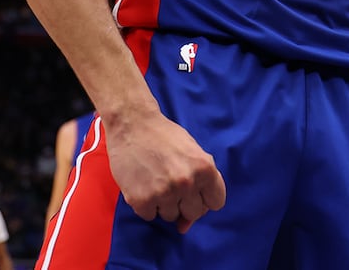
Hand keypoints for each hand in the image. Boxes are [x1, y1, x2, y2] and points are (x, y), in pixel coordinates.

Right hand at [103, 111, 225, 233]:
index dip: (204, 197)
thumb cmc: (164, 136)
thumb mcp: (193, 152)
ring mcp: (164, 193)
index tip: (194, 190)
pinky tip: (143, 184)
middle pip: (194, 213)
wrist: (132, 123)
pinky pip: (149, 216)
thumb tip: (186, 225)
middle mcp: (187, 183)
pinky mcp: (142, 200)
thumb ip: (200, 185)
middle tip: (172, 183)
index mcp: (205, 169)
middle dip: (184, 202)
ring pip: (171, 216)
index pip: (216, 203)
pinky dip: (146, 204)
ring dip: (164, 203)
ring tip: (155, 180)